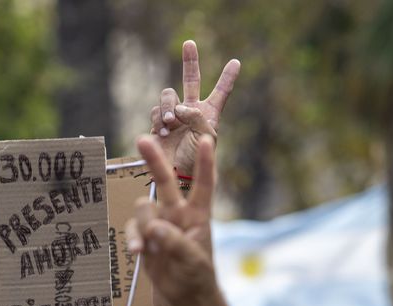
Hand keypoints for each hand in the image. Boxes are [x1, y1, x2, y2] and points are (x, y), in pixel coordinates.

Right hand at [127, 135, 218, 304]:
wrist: (183, 294)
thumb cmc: (196, 275)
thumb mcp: (192, 259)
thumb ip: (175, 242)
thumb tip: (155, 227)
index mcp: (198, 215)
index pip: (203, 185)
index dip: (205, 163)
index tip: (207, 140)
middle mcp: (178, 213)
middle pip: (165, 181)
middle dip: (154, 160)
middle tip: (143, 139)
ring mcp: (159, 223)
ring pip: (143, 208)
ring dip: (142, 224)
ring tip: (145, 246)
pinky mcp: (145, 236)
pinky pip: (133, 228)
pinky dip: (133, 238)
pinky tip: (137, 252)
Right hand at [150, 40, 240, 175]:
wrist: (179, 176)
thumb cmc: (198, 160)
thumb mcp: (206, 137)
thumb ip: (197, 116)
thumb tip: (179, 107)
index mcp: (209, 114)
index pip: (221, 93)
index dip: (227, 78)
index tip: (236, 62)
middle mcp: (191, 111)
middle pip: (190, 80)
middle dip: (190, 61)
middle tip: (189, 43)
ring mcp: (174, 117)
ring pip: (168, 95)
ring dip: (168, 106)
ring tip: (171, 122)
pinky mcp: (158, 125)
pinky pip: (156, 112)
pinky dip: (159, 120)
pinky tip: (165, 132)